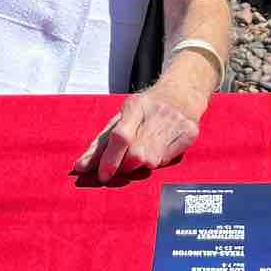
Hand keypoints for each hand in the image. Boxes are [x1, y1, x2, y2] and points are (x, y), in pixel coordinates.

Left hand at [71, 84, 204, 182]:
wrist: (181, 94)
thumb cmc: (144, 110)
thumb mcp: (120, 119)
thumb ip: (99, 144)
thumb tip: (81, 167)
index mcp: (135, 106)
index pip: (120, 136)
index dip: (110, 159)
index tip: (102, 176)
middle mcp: (157, 113)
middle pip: (136, 153)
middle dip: (124, 166)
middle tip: (120, 167)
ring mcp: (176, 123)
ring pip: (152, 161)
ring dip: (140, 166)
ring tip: (139, 156)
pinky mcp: (190, 133)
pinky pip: (167, 161)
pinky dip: (157, 161)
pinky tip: (157, 151)